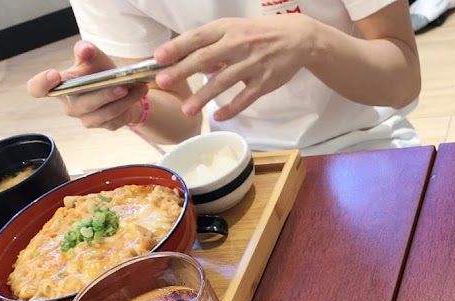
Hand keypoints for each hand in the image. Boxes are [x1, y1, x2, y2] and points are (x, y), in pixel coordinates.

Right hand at [27, 40, 148, 129]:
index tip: (54, 74)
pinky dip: (130, 106)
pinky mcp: (105, 126)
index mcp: (58, 87)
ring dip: (123, 101)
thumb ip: (87, 51)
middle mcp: (70, 106)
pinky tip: (138, 93)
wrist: (123, 88)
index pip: (37, 89)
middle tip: (122, 85)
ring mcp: (87, 119)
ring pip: (104, 113)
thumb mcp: (94, 57)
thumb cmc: (100, 72)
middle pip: (82, 103)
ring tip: (138, 87)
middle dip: (103, 94)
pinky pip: (117, 119)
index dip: (41, 83)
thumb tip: (85, 50)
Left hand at [153, 16, 316, 120]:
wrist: (296, 39)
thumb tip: (189, 63)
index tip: (158, 58)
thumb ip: (212, 46)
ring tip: (186, 110)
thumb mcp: (233, 30)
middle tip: (163, 81)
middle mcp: (238, 45)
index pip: (197, 38)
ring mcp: (252, 65)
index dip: (177, 48)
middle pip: (205, 59)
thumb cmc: (258, 34)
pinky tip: (217, 117)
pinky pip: (245, 98)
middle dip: (183, 71)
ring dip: (203, 96)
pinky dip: (231, 109)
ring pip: (223, 82)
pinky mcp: (264, 82)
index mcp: (226, 29)